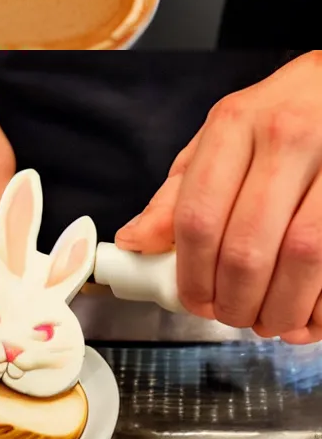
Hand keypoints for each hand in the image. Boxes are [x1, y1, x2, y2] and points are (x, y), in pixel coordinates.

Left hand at [116, 53, 321, 341]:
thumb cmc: (278, 116)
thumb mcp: (221, 138)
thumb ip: (179, 191)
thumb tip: (135, 241)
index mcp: (234, 126)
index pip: (198, 214)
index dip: (190, 272)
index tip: (192, 300)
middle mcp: (285, 140)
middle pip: (248, 244)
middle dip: (234, 298)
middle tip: (230, 316)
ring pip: (303, 257)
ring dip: (281, 307)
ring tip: (268, 322)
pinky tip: (308, 316)